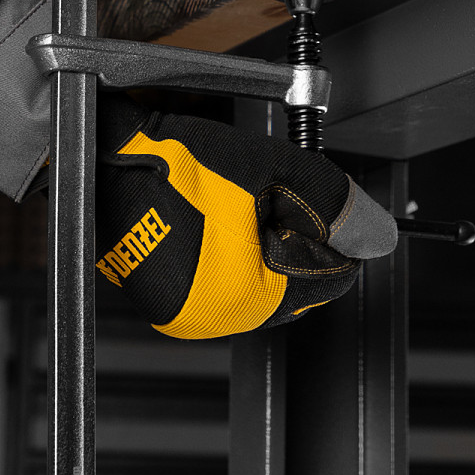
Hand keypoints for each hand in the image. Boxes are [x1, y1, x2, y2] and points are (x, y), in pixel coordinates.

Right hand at [95, 96, 396, 337]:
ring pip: (262, 278)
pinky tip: (210, 211)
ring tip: (231, 195)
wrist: (95, 158)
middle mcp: (219, 316)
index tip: (305, 189)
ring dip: (261, 238)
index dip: (329, 224)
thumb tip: (379, 235)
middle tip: (262, 186)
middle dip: (293, 233)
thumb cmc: (172, 160)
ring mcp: (188, 311)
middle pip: (297, 279)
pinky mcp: (165, 296)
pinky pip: (223, 277)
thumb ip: (331, 202)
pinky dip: (229, 246)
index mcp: (250, 295)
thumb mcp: (269, 168)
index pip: (333, 274)